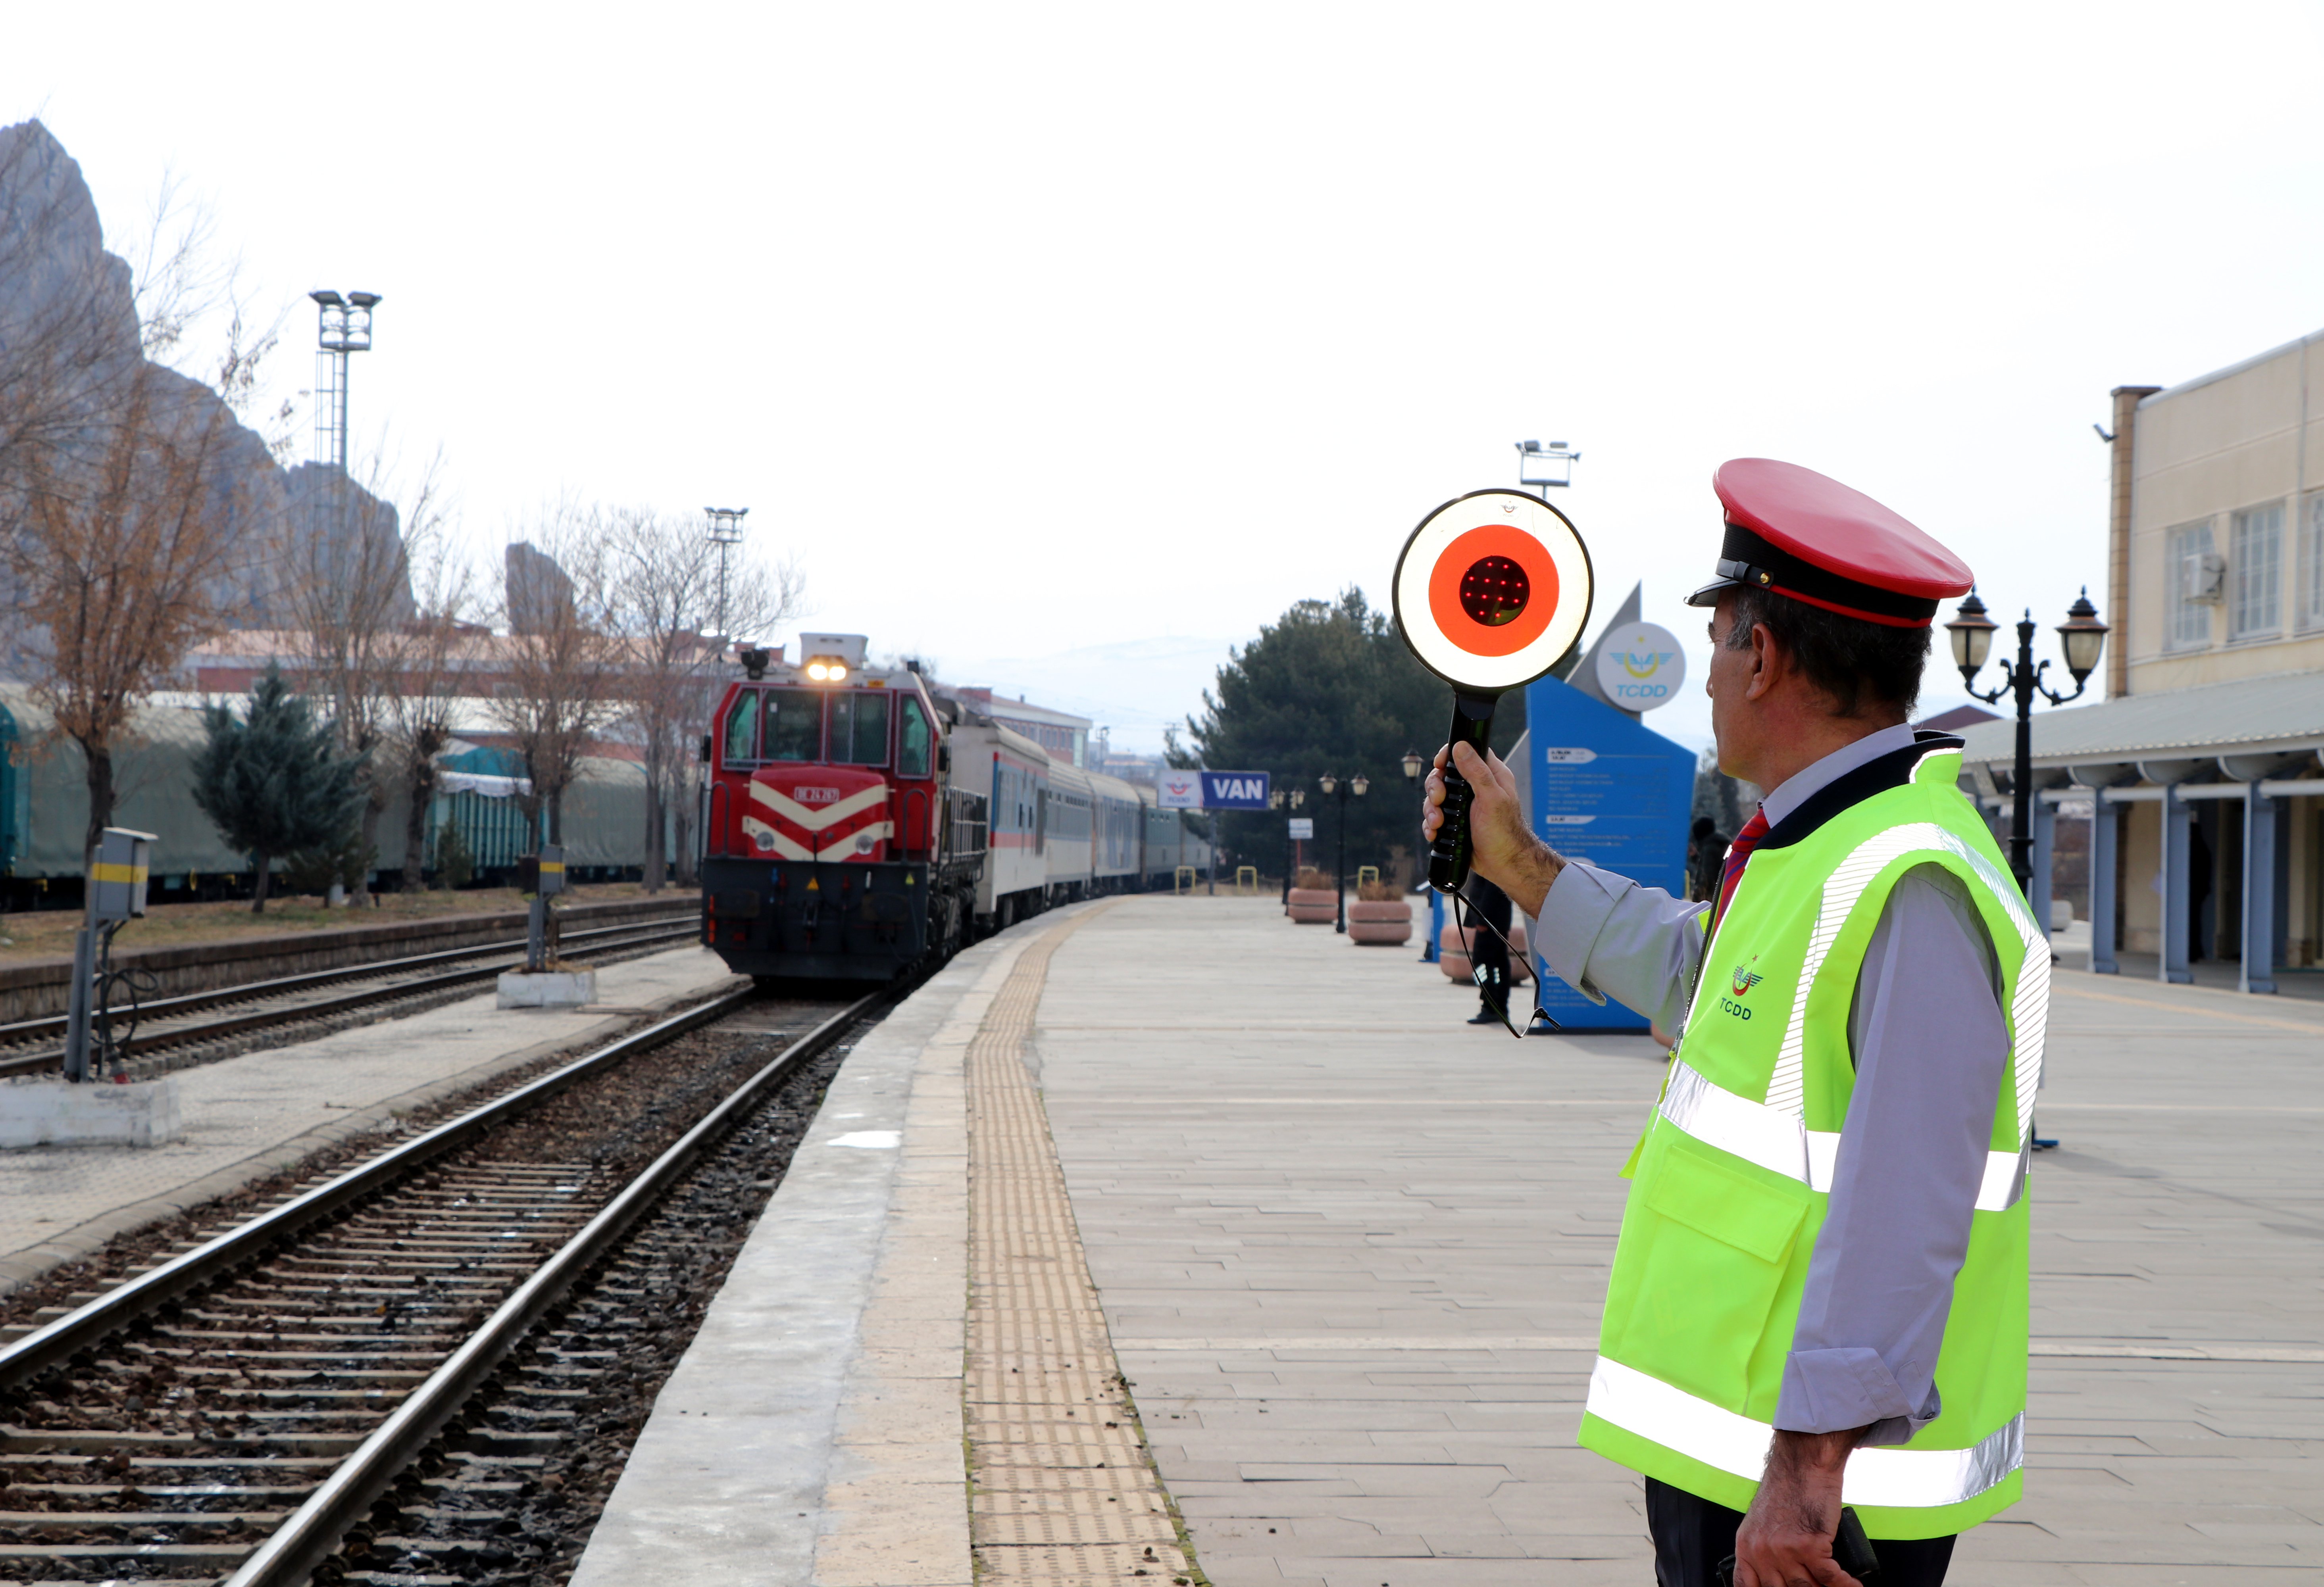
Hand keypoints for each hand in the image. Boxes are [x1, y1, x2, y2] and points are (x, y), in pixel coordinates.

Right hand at [1421, 741, 1561, 915]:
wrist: (1504, 864)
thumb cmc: (1505, 833)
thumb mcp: (1492, 798)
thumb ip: (1477, 772)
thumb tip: (1461, 747)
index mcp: (1489, 775)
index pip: (1466, 751)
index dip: (1448, 754)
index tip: (1439, 765)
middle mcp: (1475, 787)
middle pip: (1443, 775)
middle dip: (1435, 788)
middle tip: (1439, 799)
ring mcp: (1463, 805)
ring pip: (1435, 797)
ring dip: (1431, 810)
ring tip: (1438, 823)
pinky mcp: (1454, 822)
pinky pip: (1434, 816)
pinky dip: (1431, 824)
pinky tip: (1435, 832)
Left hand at [1734, 1429, 1865, 1586]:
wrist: (1803, 1464)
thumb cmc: (1786, 1488)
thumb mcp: (1760, 1521)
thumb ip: (1763, 1548)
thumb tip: (1777, 1575)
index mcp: (1746, 1546)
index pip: (1746, 1586)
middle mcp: (1762, 1551)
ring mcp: (1785, 1550)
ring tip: (1835, 1586)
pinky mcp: (1810, 1545)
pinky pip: (1831, 1578)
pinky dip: (1846, 1585)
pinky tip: (1854, 1585)